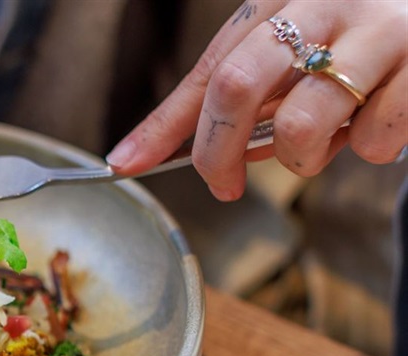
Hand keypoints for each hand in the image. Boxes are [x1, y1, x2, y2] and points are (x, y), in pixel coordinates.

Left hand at [106, 0, 407, 200]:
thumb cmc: (358, 43)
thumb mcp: (292, 56)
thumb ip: (240, 99)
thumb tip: (165, 154)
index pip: (209, 68)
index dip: (167, 124)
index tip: (127, 163)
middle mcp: (327, 2)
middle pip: (237, 85)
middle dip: (216, 151)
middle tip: (222, 184)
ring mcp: (380, 30)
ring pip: (301, 124)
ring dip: (299, 160)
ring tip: (318, 146)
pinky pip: (374, 138)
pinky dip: (367, 149)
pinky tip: (376, 125)